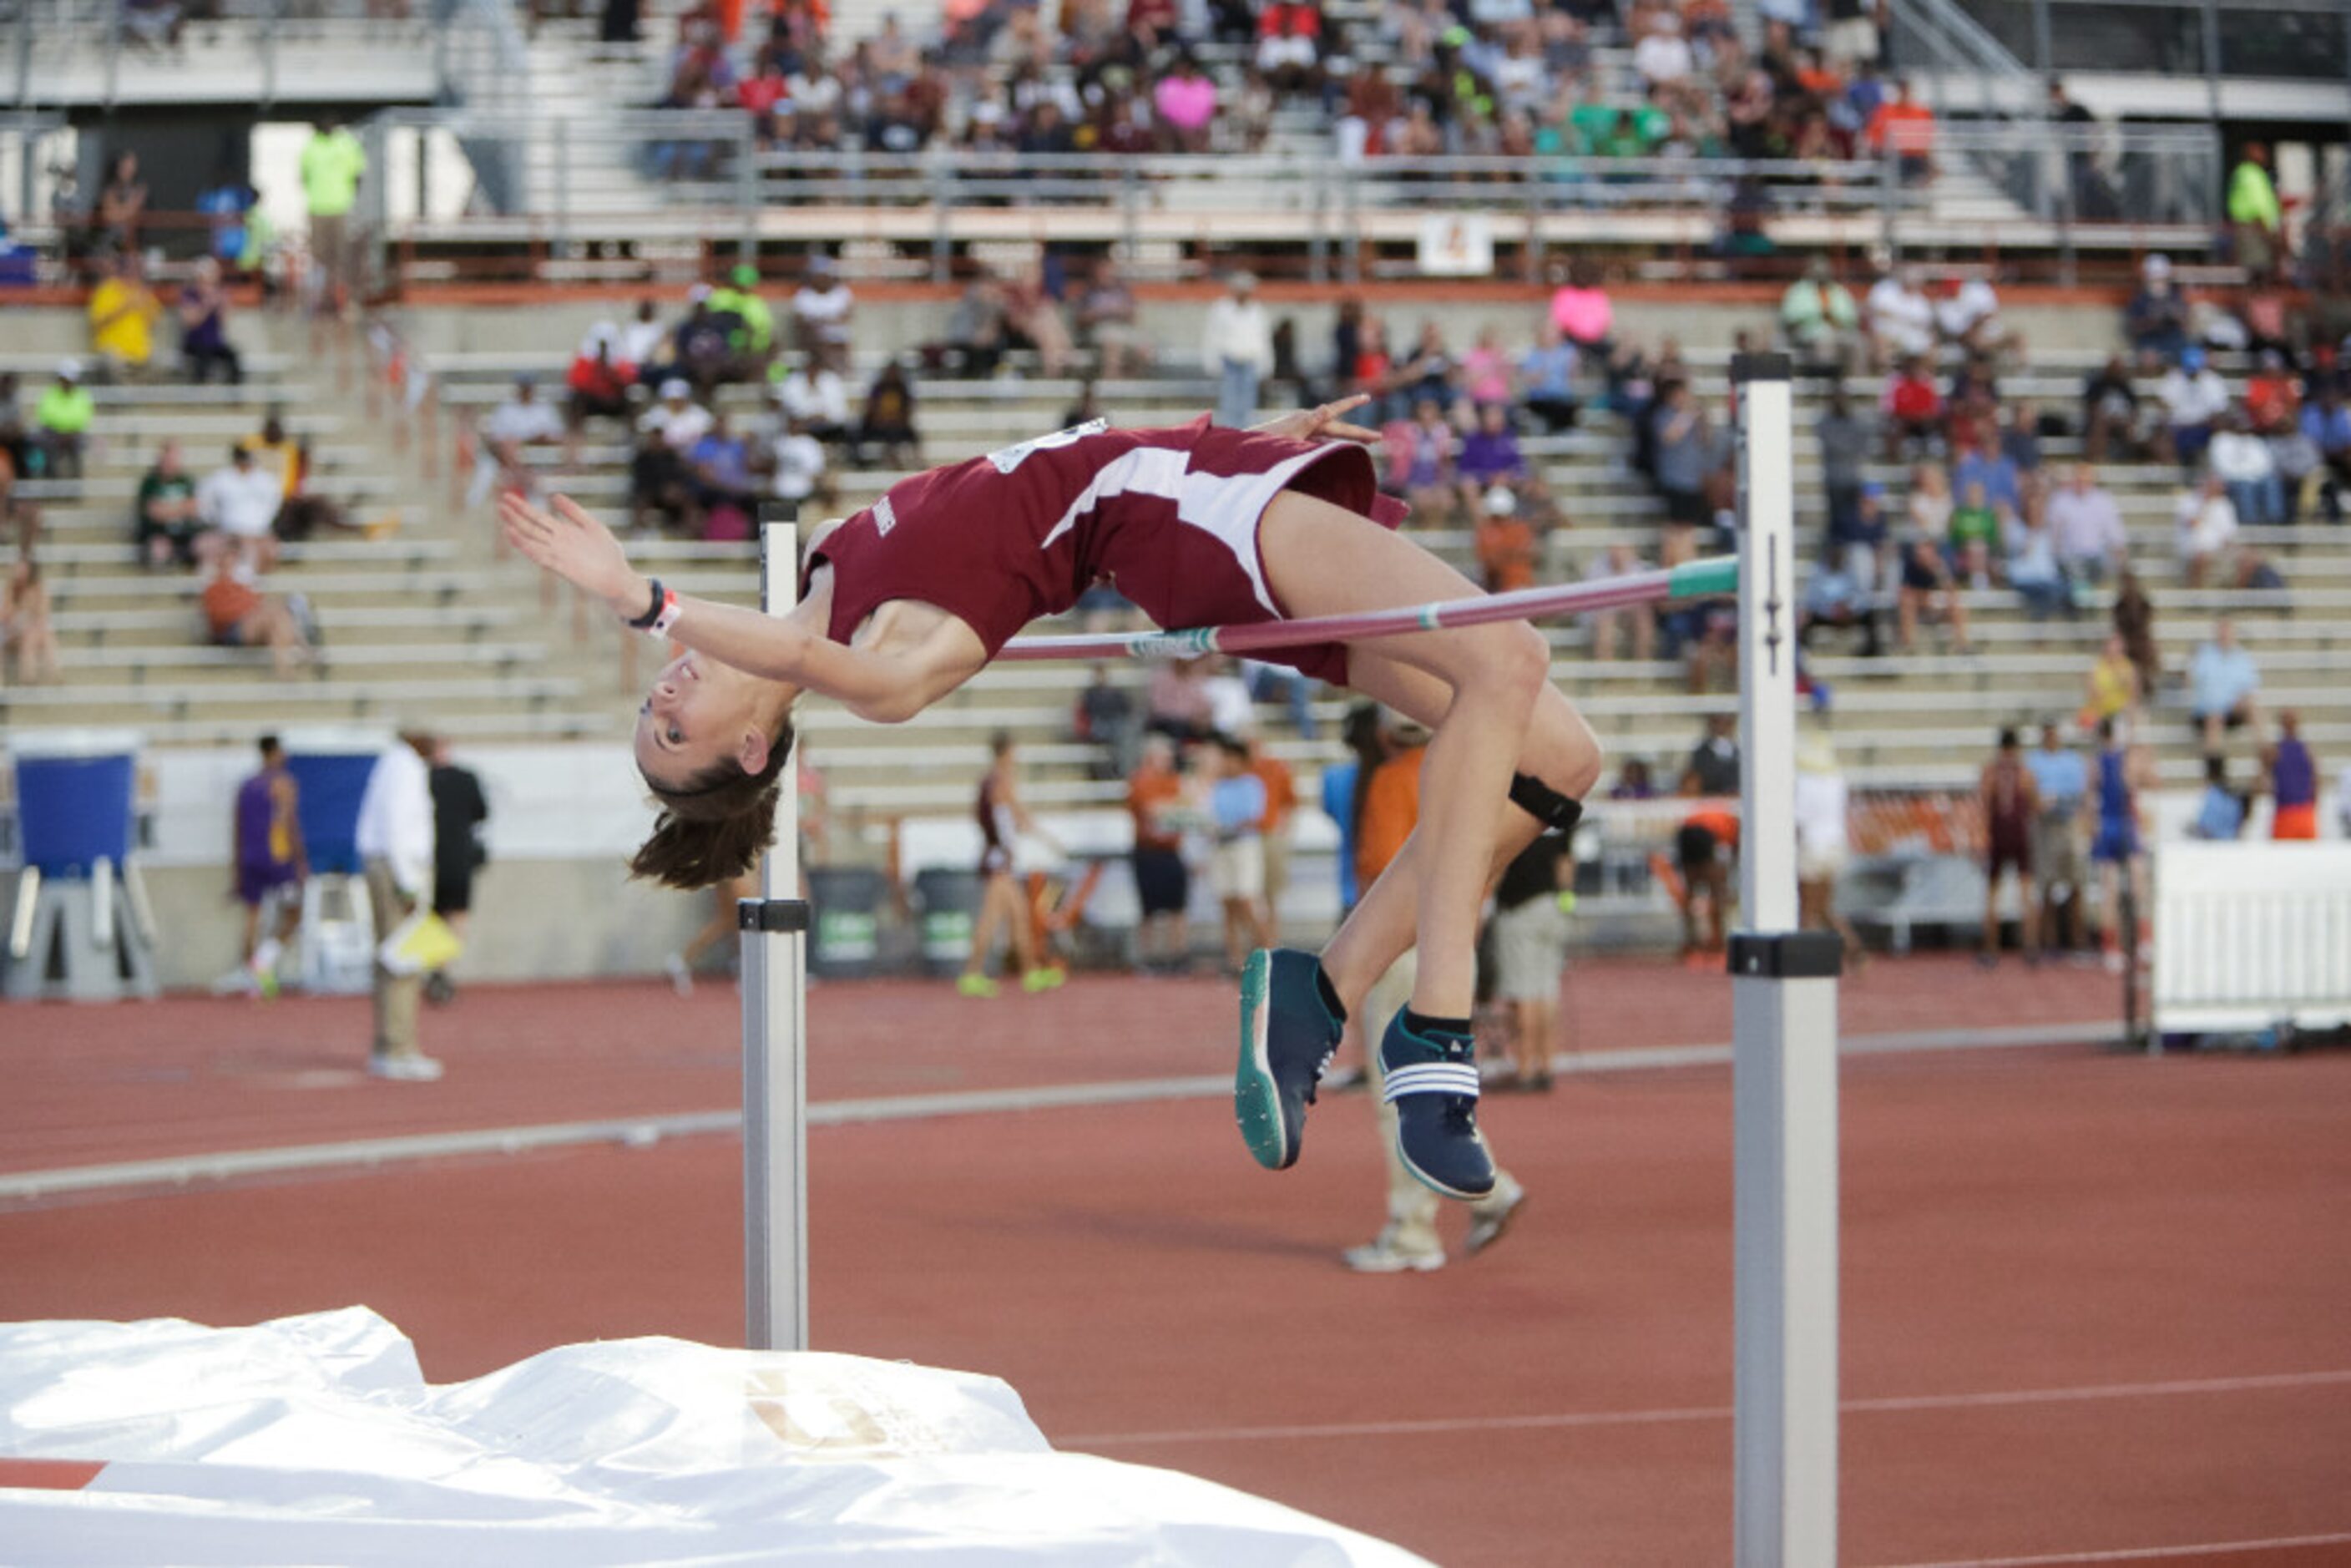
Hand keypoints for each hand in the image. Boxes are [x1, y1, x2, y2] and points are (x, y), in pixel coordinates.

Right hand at [499, 492, 642, 609]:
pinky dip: (527, 547)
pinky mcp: (562, 567)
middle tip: (499, 504)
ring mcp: (558, 554)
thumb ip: (574, 512)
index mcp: (563, 532)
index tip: (506, 497)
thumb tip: (554, 496)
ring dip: (518, 530)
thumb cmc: (608, 555)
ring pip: (533, 540)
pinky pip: (541, 555)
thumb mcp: (592, 526)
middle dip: (515, 516)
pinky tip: (516, 538)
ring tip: (503, 519)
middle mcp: (557, 543)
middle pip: (532, 527)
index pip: (538, 517)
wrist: (620, 579)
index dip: (522, 507)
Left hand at [1251, 395, 1379, 446]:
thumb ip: (1309, 421)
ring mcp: (1303, 432)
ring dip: (1349, 440)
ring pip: (1332, 436)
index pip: (1335, 411)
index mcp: (1309, 419)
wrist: (1248, 449)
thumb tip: (1324, 408)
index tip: (1367, 397)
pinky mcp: (1298, 441)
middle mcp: (1308, 423)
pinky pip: (1322, 443)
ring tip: (1367, 443)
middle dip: (1359, 433)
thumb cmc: (1268, 442)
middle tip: (1379, 437)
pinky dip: (1334, 446)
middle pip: (1339, 429)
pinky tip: (1340, 450)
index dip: (1351, 404)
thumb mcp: (1291, 432)